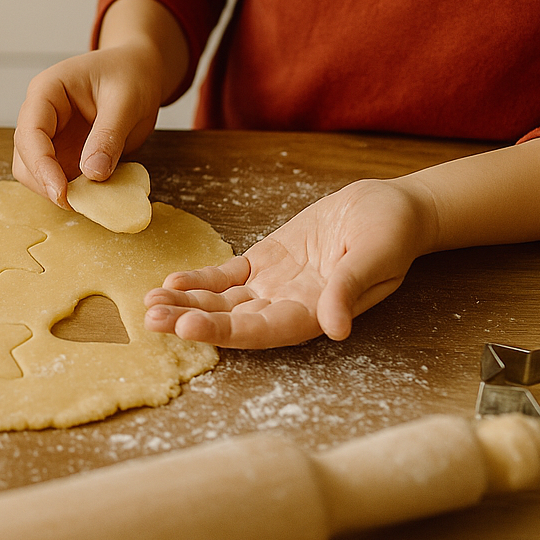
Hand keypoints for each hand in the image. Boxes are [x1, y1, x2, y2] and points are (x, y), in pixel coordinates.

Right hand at [13, 0, 189, 205]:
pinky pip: (55, 178)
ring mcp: (48, 135)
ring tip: (87, 199)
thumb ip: (109, 135)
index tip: (61, 192)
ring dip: (54, 190)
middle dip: (45, 182)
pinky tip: (91, 196)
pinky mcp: (61, 153)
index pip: (31, 131)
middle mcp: (40, 114)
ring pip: (33, 172)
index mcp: (47, 91)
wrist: (138, 72)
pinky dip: (69, 191)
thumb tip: (93, 173)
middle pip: (25, 156)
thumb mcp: (126, 100)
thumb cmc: (130, 75)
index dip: (41, 165)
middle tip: (76, 204)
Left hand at [144, 179, 435, 347]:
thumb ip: (350, 289)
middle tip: (151, 320)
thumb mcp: (376, 255)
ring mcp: (274, 285)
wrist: (391, 206)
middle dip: (190, 322)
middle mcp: (288, 306)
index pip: (262, 331)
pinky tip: (170, 282)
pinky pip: (227, 276)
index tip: (188, 327)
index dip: (225, 332)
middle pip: (232, 323)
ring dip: (185, 304)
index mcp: (315, 313)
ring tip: (147, 306)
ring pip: (222, 302)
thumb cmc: (391, 233)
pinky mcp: (266, 261)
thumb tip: (336, 328)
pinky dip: (200, 280)